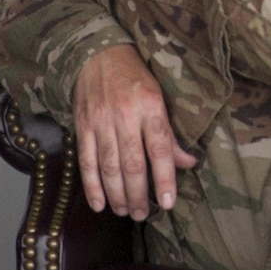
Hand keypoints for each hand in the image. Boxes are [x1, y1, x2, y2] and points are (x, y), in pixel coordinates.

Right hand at [71, 44, 197, 219]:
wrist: (97, 54)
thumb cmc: (136, 78)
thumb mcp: (160, 98)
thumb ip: (170, 134)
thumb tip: (189, 163)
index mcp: (150, 107)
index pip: (159, 149)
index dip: (164, 178)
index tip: (168, 202)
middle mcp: (124, 116)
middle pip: (132, 163)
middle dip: (138, 194)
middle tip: (144, 214)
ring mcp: (100, 122)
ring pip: (109, 166)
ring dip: (117, 194)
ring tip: (127, 212)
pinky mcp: (82, 126)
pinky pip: (86, 161)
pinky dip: (92, 185)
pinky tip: (100, 203)